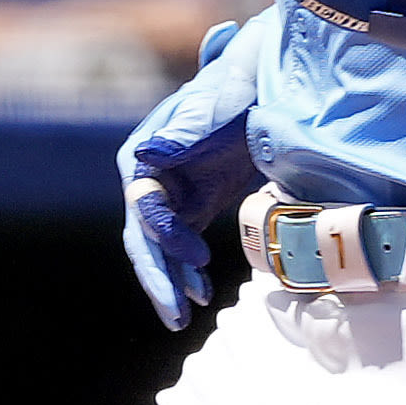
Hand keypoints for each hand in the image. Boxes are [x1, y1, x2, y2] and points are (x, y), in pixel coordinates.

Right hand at [116, 37, 261, 328]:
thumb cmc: (235, 89)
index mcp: (143, 155)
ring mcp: (169, 197)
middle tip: (175, 313)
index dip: (166, 236)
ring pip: (160, 250)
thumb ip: (184, 131)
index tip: (200, 260)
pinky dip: (189, 273)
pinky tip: (202, 295)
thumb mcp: (213, 107)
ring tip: (185, 317)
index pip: (143, 206)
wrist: (261, 87)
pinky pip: (181, 249)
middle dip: (158, 277)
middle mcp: (148, 179)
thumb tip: (147, 154)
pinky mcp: (191, 208)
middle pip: (144, 237)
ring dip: (172, 283)